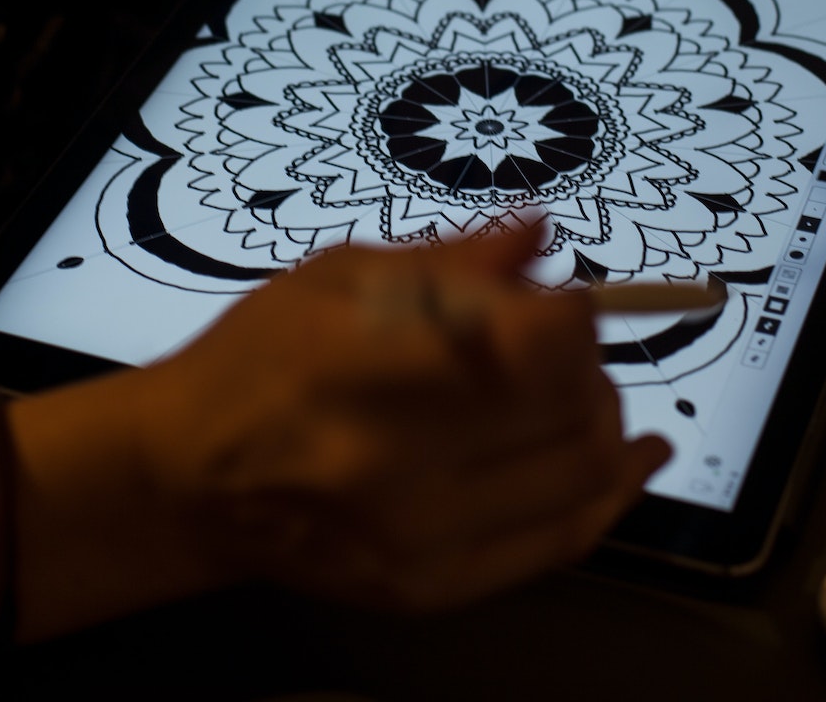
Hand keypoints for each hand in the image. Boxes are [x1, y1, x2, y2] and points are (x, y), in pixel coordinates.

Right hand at [134, 224, 671, 611]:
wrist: (191, 481)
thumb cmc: (259, 358)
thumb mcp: (340, 278)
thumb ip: (451, 262)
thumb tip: (543, 236)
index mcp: (366, 365)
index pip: (534, 343)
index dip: (571, 316)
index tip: (562, 300)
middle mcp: (396, 463)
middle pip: (569, 407)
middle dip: (589, 364)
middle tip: (564, 343)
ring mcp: (420, 538)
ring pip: (581, 475)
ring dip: (606, 421)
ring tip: (585, 393)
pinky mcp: (434, 588)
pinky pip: (562, 542)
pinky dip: (611, 494)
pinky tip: (634, 458)